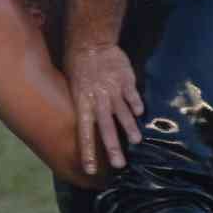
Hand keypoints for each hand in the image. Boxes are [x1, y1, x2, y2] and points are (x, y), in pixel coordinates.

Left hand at [65, 43, 143, 173]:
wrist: (91, 42)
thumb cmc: (78, 68)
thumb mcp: (72, 87)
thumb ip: (82, 107)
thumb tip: (85, 127)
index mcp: (82, 102)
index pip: (84, 131)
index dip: (87, 151)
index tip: (90, 170)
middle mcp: (98, 99)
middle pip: (106, 127)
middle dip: (112, 147)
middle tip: (118, 165)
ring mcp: (113, 89)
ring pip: (122, 113)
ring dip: (129, 128)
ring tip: (136, 142)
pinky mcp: (126, 79)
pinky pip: (132, 95)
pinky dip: (136, 104)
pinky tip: (140, 114)